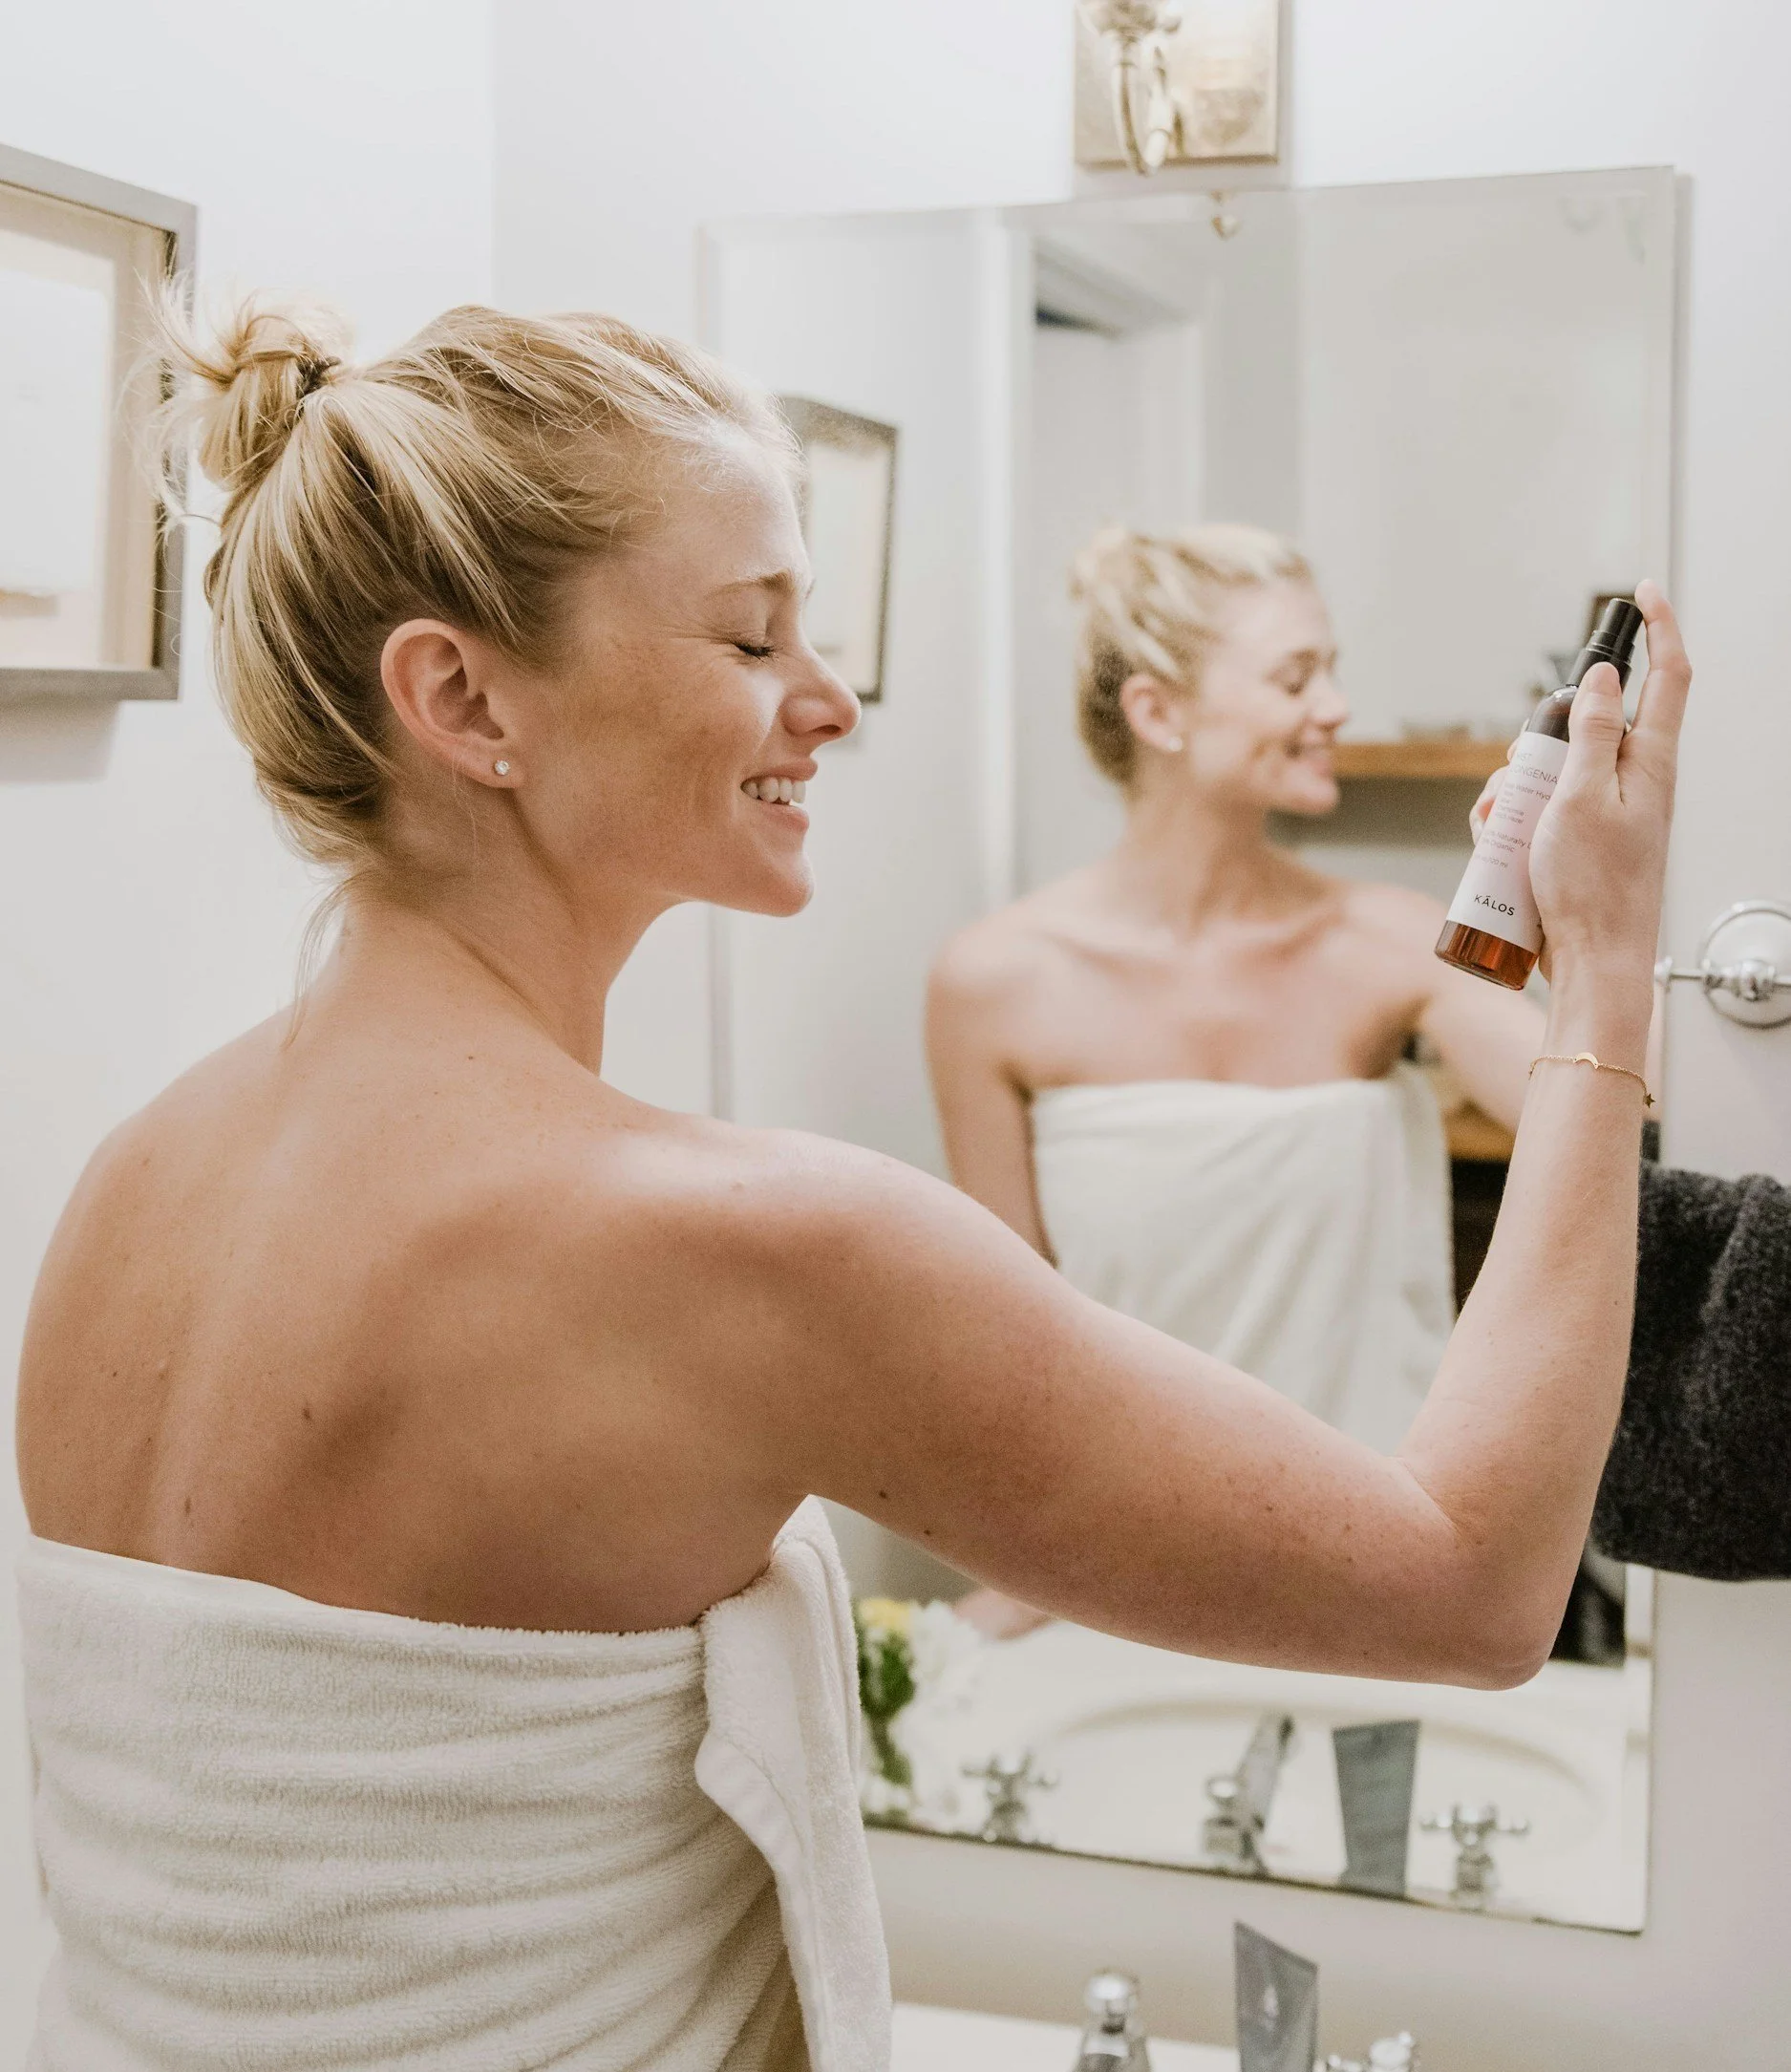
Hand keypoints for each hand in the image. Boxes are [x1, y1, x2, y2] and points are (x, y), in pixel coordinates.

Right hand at [1526, 581, 1689, 996]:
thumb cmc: (1594, 890)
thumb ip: (1596, 733)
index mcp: (1651, 763)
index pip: (1669, 676)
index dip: (1659, 628)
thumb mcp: (1585, 798)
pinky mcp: (1577, 842)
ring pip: (1550, 770)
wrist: (1593, 963)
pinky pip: (1538, 811)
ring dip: (1514, 788)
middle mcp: (1634, 782)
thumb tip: (1606, 679)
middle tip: (1519, 774)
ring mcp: (1604, 812)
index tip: (1640, 593)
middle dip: (1537, 740)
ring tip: (1500, 824)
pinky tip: (1496, 844)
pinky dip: (1511, 821)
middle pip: (1584, 727)